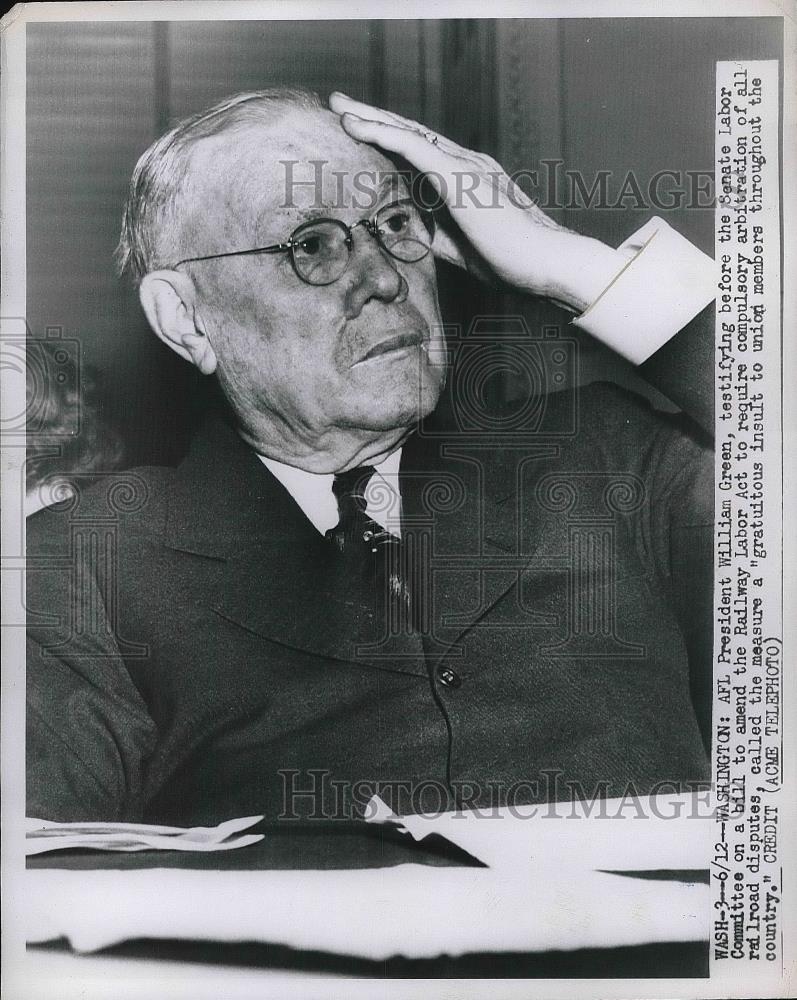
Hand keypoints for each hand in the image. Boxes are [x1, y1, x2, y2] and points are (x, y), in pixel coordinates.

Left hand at [329, 93, 623, 312]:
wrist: (546, 263)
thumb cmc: (510, 260)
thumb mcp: (457, 246)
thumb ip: (430, 233)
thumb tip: (401, 228)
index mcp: (466, 178)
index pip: (420, 151)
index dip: (388, 139)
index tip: (358, 132)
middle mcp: (465, 163)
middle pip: (410, 134)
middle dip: (373, 118)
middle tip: (339, 103)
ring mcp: (464, 165)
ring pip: (408, 134)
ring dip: (371, 119)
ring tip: (339, 108)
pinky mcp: (459, 176)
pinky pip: (414, 147)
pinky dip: (383, 134)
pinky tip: (358, 127)